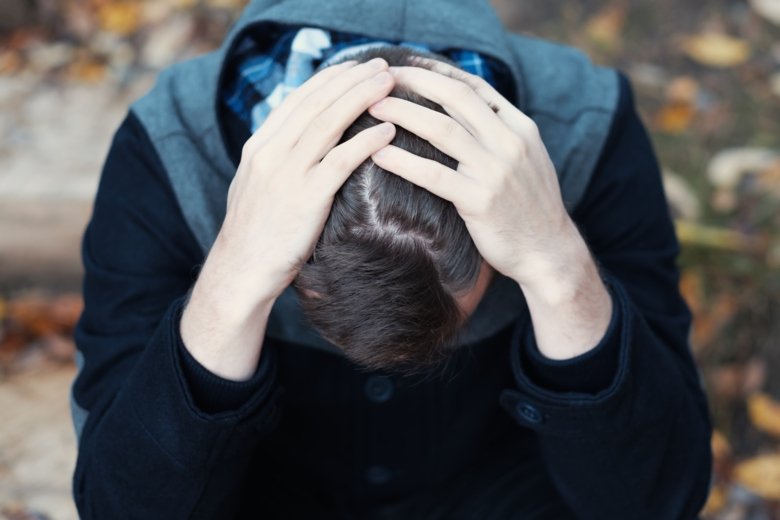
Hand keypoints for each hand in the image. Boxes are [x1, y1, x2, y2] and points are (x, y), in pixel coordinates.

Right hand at [181, 58, 395, 379]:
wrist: (241, 271)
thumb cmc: (256, 234)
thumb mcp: (257, 186)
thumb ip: (278, 160)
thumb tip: (303, 141)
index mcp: (259, 146)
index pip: (298, 100)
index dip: (330, 79)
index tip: (355, 68)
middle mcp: (271, 152)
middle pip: (317, 103)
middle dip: (352, 79)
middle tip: (381, 65)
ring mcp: (287, 174)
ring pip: (329, 123)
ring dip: (363, 98)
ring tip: (389, 85)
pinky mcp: (306, 198)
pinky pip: (341, 160)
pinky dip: (366, 141)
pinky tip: (388, 131)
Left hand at [368, 59, 611, 358]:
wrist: (549, 252)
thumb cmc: (530, 208)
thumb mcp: (526, 160)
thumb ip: (499, 133)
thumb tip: (463, 111)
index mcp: (520, 128)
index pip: (474, 87)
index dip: (436, 72)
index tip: (407, 66)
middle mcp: (509, 142)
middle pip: (455, 97)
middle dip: (415, 81)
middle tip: (381, 78)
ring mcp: (496, 171)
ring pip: (442, 130)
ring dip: (402, 113)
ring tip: (372, 107)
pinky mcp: (480, 201)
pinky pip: (434, 175)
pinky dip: (404, 162)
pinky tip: (379, 155)